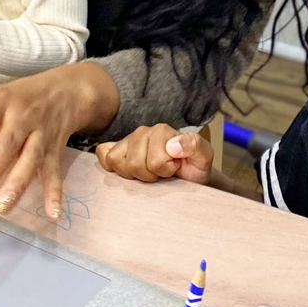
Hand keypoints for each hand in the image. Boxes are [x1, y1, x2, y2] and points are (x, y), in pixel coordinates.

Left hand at [0, 60, 120, 217]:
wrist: (67, 89)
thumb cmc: (18, 101)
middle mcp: (21, 117)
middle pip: (3, 147)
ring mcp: (41, 132)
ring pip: (30, 159)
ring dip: (17, 184)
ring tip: (1, 208)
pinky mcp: (57, 148)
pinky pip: (55, 172)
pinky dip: (54, 192)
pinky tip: (52, 214)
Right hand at [95, 125, 213, 184]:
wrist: (188, 176)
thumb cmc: (194, 167)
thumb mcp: (203, 157)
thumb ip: (195, 145)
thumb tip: (173, 146)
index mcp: (162, 131)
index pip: (154, 160)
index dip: (164, 170)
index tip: (174, 168)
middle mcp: (142, 132)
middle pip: (133, 163)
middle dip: (149, 175)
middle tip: (161, 174)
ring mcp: (127, 141)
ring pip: (117, 161)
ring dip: (133, 175)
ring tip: (148, 174)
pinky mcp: (115, 150)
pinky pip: (103, 155)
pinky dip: (112, 167)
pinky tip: (128, 172)